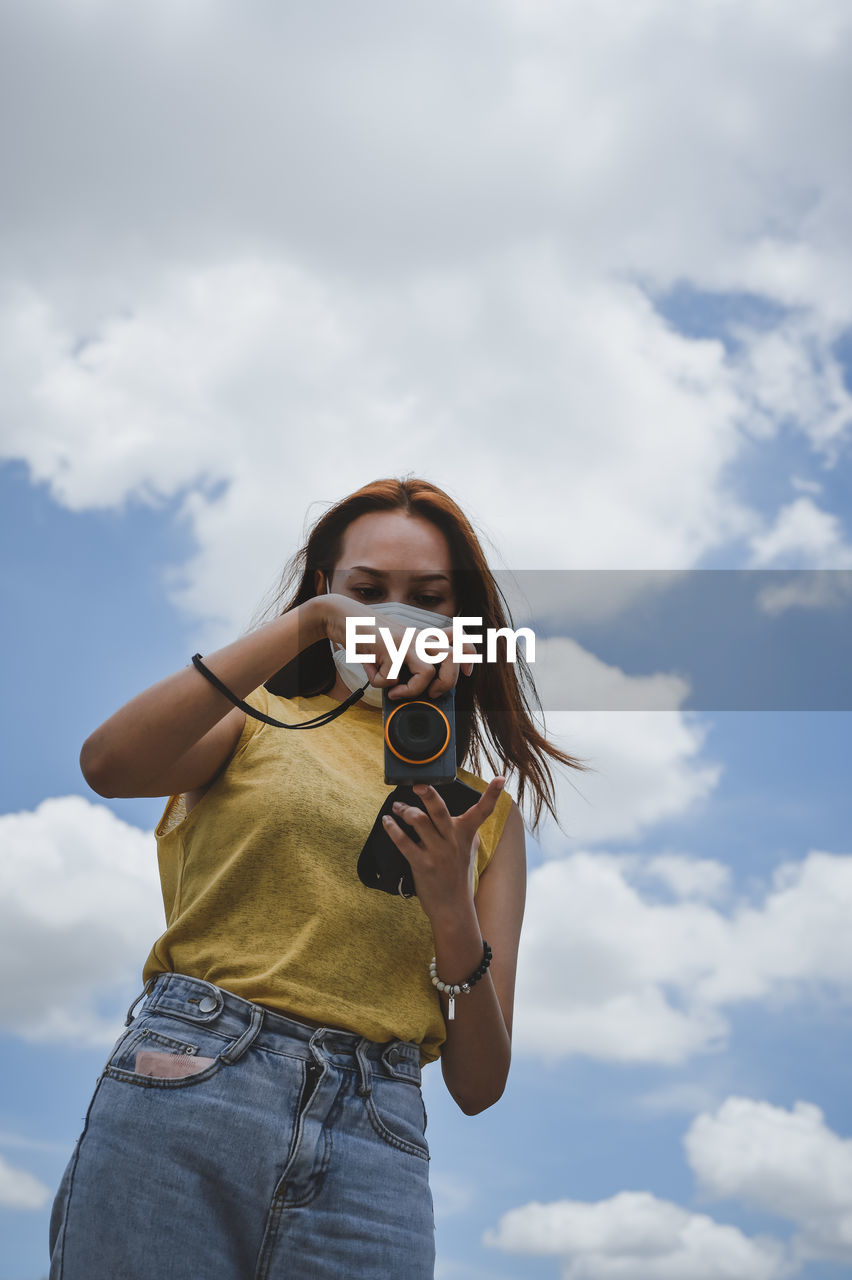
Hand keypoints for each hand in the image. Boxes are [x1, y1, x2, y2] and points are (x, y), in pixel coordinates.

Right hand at [322, 594, 473, 699]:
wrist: (343, 618)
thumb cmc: (368, 639)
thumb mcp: (392, 650)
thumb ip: (405, 667)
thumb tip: (409, 695)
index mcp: (421, 638)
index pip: (458, 638)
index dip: (469, 655)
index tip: (467, 672)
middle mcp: (417, 638)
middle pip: (453, 657)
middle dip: (448, 683)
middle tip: (432, 693)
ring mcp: (404, 642)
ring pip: (428, 672)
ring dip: (414, 690)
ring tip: (399, 692)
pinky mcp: (388, 647)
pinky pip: (392, 679)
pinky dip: (382, 685)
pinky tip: (375, 675)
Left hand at [382, 778, 505, 921]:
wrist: (452, 908)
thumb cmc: (458, 876)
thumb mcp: (468, 851)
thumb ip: (467, 832)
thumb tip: (470, 815)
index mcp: (466, 835)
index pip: (483, 812)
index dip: (492, 795)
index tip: (500, 778)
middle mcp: (453, 841)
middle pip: (440, 810)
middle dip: (428, 794)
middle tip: (418, 784)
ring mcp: (437, 853)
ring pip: (419, 822)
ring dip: (405, 810)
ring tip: (397, 807)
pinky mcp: (421, 865)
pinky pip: (404, 842)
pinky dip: (393, 829)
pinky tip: (387, 821)